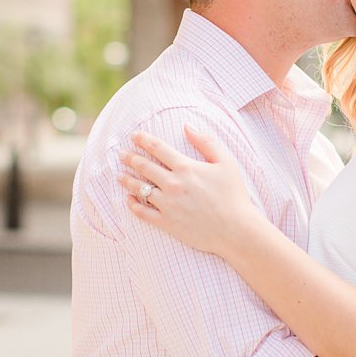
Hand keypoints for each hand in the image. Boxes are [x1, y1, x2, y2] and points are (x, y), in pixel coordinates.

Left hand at [119, 126, 260, 255]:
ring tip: (119, 175)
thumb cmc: (234, 195)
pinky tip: (128, 200)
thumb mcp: (226, 163)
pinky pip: (143, 213)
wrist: (236, 230)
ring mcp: (168, 204)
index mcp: (186, 167)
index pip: (157, 148)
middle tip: (120, 154)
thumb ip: (206, 142)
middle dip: (130, 158)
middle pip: (144, 167)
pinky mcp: (167, 223)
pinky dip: (133, 205)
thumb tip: (187, 126)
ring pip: (140, 188)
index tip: (134, 136)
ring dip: (127, 180)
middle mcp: (173, 184)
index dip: (143, 140)